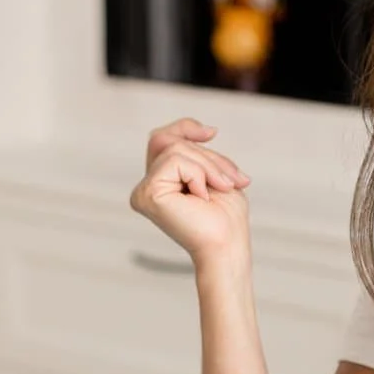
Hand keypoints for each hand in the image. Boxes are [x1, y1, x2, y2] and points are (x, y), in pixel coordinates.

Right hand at [128, 119, 252, 272]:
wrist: (227, 245)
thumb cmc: (226, 217)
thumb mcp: (216, 173)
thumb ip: (201, 152)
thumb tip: (206, 130)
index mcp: (160, 182)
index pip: (163, 139)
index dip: (185, 127)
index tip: (211, 133)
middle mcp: (146, 186)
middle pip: (170, 141)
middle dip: (207, 155)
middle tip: (230, 181)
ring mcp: (143, 191)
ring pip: (175, 148)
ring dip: (208, 166)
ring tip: (220, 189)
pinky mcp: (147, 194)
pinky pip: (175, 160)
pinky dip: (198, 174)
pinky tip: (202, 198)